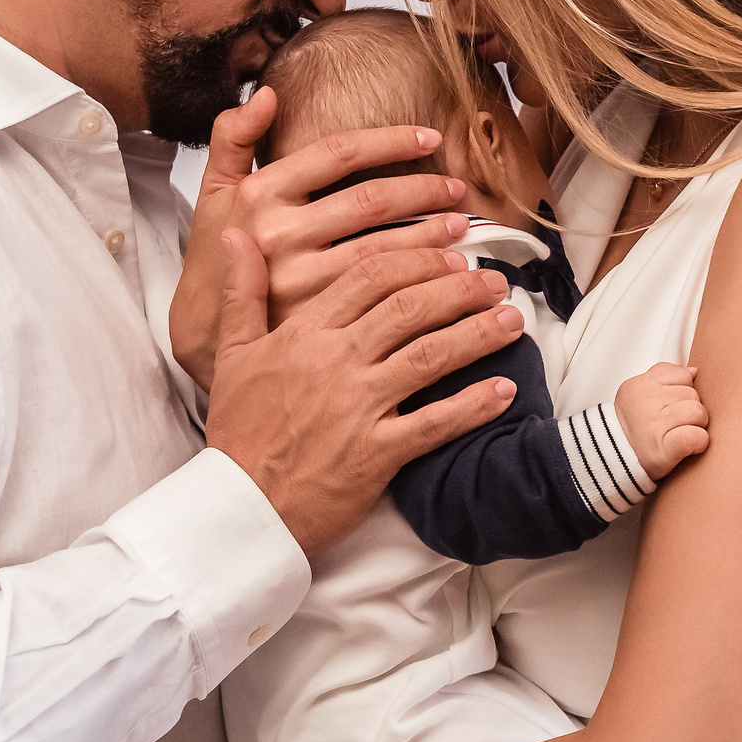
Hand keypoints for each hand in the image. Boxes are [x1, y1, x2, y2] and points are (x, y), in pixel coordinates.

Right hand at [170, 87, 474, 387]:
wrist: (200, 335)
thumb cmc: (216, 256)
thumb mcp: (213, 192)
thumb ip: (232, 137)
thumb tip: (266, 92)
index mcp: (259, 193)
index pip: (338, 152)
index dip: (390, 140)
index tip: (430, 135)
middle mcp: (277, 234)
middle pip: (370, 200)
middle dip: (424, 190)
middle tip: (458, 189)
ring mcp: (295, 280)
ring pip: (382, 250)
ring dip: (430, 238)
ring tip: (461, 229)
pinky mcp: (314, 322)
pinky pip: (379, 299)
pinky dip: (417, 286)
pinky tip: (442, 277)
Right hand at [208, 230, 524, 552]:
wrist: (241, 506)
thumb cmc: (238, 430)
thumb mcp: (229, 353)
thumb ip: (242, 291)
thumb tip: (235, 235)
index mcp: (304, 333)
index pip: (370, 277)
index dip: (418, 260)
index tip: (450, 256)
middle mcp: (335, 363)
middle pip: (410, 308)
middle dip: (460, 289)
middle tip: (493, 280)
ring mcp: (359, 408)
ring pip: (430, 356)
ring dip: (477, 334)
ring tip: (512, 319)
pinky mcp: (377, 454)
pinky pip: (435, 424)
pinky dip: (473, 405)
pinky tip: (504, 389)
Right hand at [614, 363, 710, 480]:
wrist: (616, 461)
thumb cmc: (635, 426)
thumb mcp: (638, 392)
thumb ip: (664, 376)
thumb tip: (693, 371)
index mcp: (639, 385)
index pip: (682, 375)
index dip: (684, 390)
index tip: (674, 404)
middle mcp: (645, 403)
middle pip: (693, 394)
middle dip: (692, 408)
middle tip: (679, 423)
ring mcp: (653, 426)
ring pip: (699, 413)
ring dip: (699, 425)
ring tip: (684, 432)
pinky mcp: (663, 450)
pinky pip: (696, 437)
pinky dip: (700, 442)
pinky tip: (692, 445)